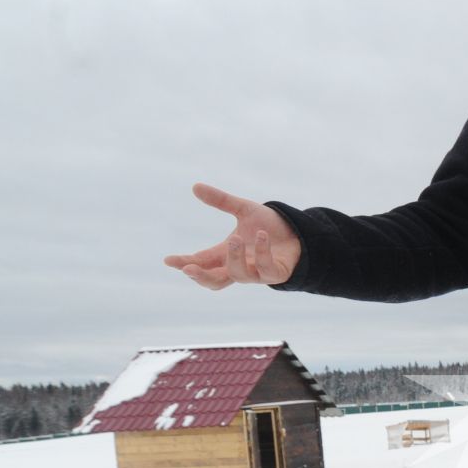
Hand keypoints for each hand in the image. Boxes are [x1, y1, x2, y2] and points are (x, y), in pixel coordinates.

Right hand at [164, 183, 300, 288]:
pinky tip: (262, 236)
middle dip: (200, 276)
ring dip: (234, 258)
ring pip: (238, 275)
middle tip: (188, 267)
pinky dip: (262, 253)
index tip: (168, 260)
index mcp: (226, 254)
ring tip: (234, 238)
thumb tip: (195, 186)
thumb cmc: (269, 226)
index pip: (200, 262)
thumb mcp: (243, 210)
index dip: (184, 263)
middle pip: (214, 281)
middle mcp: (239, 266)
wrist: (299, 232)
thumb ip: (221, 200)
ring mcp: (257, 272)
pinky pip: (266, 268)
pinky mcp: (276, 273)